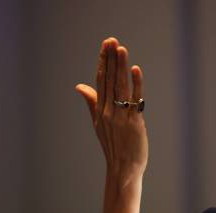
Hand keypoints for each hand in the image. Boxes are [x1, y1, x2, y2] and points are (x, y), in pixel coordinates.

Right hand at [75, 37, 147, 183]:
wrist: (123, 168)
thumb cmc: (114, 146)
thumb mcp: (99, 123)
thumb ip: (92, 102)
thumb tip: (80, 86)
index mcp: (100, 110)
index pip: (100, 81)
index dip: (103, 63)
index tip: (105, 46)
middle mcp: (108, 112)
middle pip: (109, 80)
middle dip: (110, 59)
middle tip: (111, 40)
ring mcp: (121, 117)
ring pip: (120, 87)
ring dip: (120, 67)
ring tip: (121, 49)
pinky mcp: (134, 123)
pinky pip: (135, 100)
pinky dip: (135, 85)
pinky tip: (135, 70)